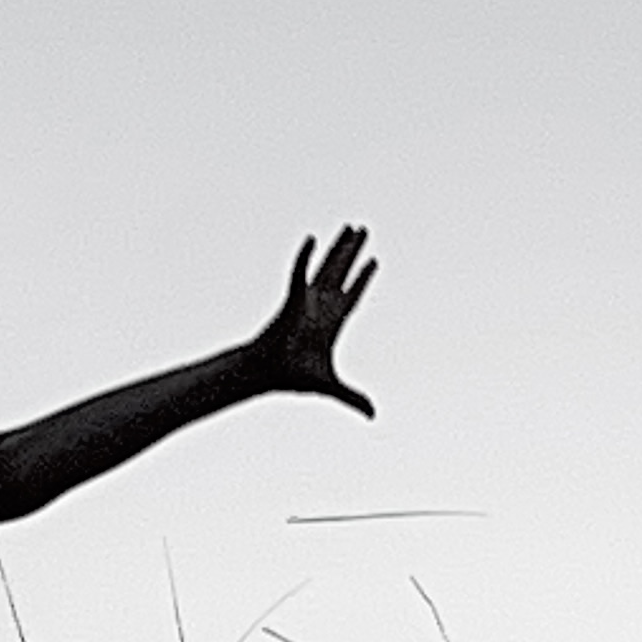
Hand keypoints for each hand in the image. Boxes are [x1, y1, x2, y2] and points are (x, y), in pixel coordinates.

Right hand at [252, 226, 377, 417]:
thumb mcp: (331, 386)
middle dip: (354, 253)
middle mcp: (321, 306)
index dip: (363, 280)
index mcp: (332, 323)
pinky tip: (312, 238)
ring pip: (328, 267)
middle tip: (364, 231)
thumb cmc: (292, 376)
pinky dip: (305, 257)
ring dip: (340, 248)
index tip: (373, 262)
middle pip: (342, 274)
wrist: (268, 372)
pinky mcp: (294, 298)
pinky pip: (300, 273)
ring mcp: (307, 300)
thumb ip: (352, 397)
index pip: (352, 296)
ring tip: (352, 227)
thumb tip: (373, 415)